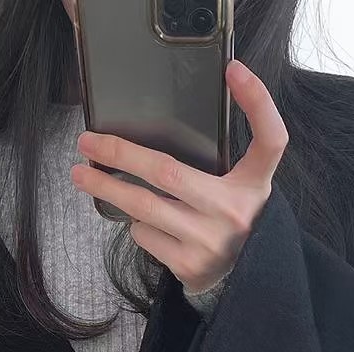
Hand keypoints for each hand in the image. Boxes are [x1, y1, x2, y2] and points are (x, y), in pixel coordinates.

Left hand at [70, 58, 287, 294]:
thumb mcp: (240, 186)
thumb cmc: (228, 219)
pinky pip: (144, 234)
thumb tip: (158, 129)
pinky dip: (136, 223)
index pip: (270, 140)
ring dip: (108, 187)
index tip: (234, 69)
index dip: (257, 102)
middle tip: (89, 142)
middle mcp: (234, 211)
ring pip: (144, 206)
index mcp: (253, 185)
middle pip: (168, 172)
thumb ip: (220, 157)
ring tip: (82, 174)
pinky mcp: (187, 265)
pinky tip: (144, 221)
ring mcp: (208, 241)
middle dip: (122, 155)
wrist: (238, 279)